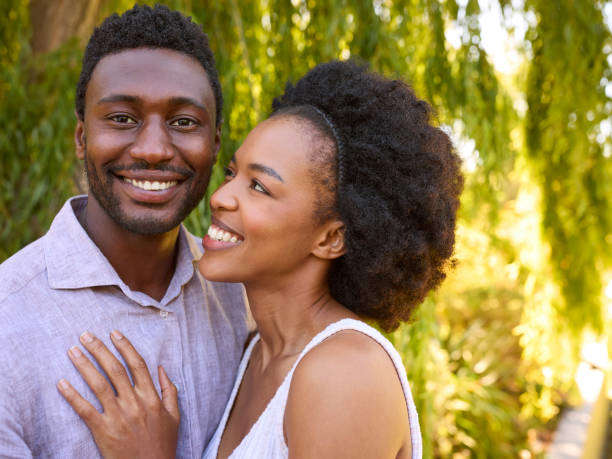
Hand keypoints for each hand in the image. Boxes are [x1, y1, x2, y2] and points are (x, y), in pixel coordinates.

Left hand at [57, 330, 178, 458]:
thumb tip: (161, 368)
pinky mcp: (103, 431)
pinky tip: (61, 383)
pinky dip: (72, 395)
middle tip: (85, 335)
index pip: (137, 365)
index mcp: (151, 397)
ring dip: (84, 365)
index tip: (114, 333)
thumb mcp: (174, 415)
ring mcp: (118, 416)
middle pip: (114, 369)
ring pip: (98, 385)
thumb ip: (169, 390)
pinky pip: (84, 410)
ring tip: (72, 351)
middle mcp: (134, 403)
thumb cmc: (163, 444)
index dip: (125, 347)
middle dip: (99, 349)